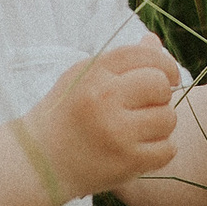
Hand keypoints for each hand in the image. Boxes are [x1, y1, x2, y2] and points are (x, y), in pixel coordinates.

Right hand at [36, 40, 183, 193]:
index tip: (167, 76)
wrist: (38, 163)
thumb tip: (154, 41)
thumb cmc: (66, 115)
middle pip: (160, 84)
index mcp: (93, 73)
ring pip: (168, 118)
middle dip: (161, 94)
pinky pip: (168, 149)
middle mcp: (104, 98)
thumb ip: (121, 61)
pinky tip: (141, 148)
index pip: (144, 55)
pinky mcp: (127, 162)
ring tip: (139, 128)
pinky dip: (160, 149)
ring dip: (160, 124)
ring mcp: (116, 132)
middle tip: (148, 105)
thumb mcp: (83, 79)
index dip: (164, 63)